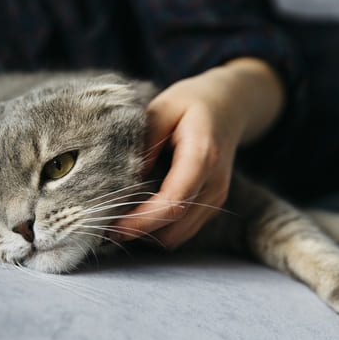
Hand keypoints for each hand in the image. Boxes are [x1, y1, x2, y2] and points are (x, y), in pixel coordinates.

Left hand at [112, 58, 283, 247]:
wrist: (231, 105)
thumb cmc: (193, 102)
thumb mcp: (163, 108)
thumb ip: (144, 142)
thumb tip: (123, 180)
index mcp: (203, 157)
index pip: (172, 203)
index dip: (140, 222)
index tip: (111, 226)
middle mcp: (214, 185)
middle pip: (175, 229)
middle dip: (140, 232)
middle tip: (107, 223)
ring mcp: (216, 198)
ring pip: (178, 236)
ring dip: (149, 234)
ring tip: (121, 217)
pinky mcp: (211, 205)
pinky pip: (183, 229)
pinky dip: (159, 228)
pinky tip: (140, 212)